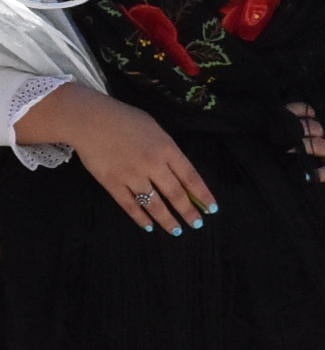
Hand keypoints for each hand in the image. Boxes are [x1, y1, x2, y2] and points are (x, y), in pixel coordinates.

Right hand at [33, 86, 215, 233]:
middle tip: (197, 224)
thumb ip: (167, 150)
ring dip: (167, 219)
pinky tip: (149, 226)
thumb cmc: (124, 119)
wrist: (88, 119)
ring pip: (154, 204)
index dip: (202, 195)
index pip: (191, 177)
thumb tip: (178, 172)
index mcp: (167, 149)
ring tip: (176, 230)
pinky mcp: (112, 183)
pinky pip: (129, 205)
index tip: (211, 209)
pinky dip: (140, 218)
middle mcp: (153, 165)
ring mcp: (131, 176)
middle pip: (175, 194)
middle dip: (188, 212)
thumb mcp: (155, 129)